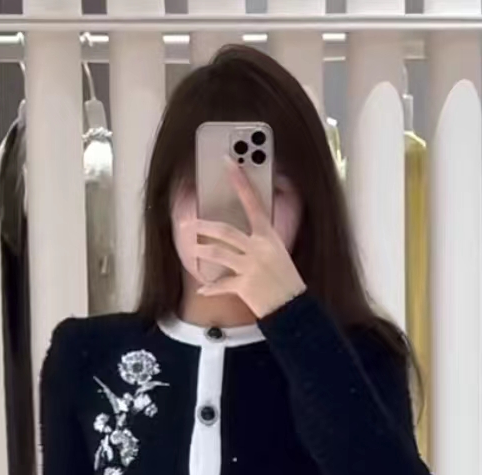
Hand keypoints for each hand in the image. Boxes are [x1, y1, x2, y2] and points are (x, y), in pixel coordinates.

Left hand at [193, 161, 305, 318]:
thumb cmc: (285, 279)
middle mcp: (259, 248)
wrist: (292, 307)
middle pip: (225, 231)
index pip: (253, 201)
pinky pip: (221, 285)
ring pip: (218, 254)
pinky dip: (210, 288)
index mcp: (268, 235)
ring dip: (201, 252)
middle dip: (203, 227)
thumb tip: (238, 230)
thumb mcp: (278, 251)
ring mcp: (251, 267)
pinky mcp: (244, 286)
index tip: (228, 161)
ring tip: (193, 251)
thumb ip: (259, 239)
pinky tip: (203, 288)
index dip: (240, 180)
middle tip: (189, 225)